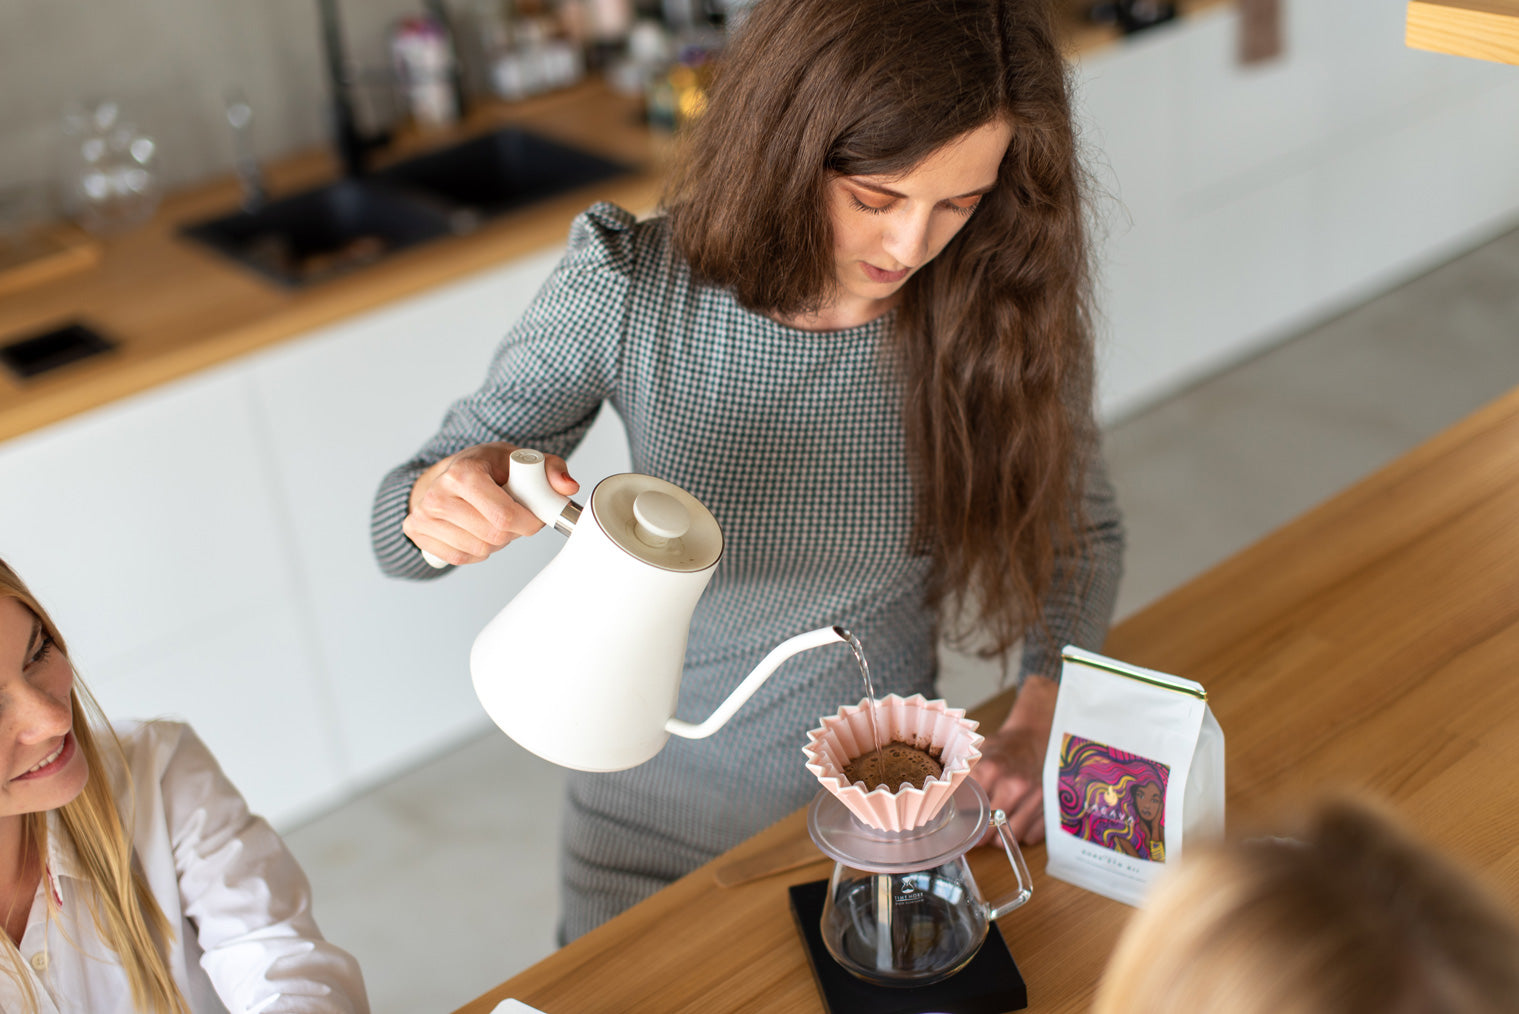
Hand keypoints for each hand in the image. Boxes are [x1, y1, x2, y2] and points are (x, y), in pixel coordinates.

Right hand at [402, 442, 579, 565]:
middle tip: (515, 517)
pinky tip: (476, 531)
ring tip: (492, 519)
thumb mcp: (518, 458)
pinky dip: (476, 550)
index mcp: (463, 473)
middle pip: (493, 536)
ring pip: (479, 550)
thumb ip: (549, 468)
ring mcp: (423, 515)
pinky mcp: (416, 532)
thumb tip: (568, 487)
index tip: (535, 517)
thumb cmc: (487, 466)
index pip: (504, 516)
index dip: (528, 523)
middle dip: (513, 532)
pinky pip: (460, 558)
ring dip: (495, 542)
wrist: (447, 472)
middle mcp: (437, 494)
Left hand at [970, 674, 1057, 845]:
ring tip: (997, 823)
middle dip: (981, 833)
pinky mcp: (1050, 807)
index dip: (963, 821)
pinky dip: (1023, 833)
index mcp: (992, 769)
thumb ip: (963, 778)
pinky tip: (1017, 817)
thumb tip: (939, 802)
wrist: (1036, 738)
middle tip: (976, 828)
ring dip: (1002, 835)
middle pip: (991, 829)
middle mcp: (1015, 785)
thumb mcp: (979, 755)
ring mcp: (1035, 797)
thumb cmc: (1003, 749)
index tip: (959, 826)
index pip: (970, 810)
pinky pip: (1031, 837)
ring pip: (1011, 835)